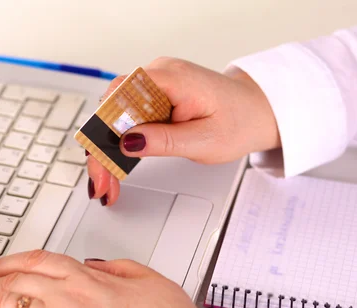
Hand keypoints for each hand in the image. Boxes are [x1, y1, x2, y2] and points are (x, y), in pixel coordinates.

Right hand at [88, 56, 279, 205]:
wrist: (257, 111)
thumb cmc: (239, 121)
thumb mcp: (205, 141)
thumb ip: (165, 141)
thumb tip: (128, 141)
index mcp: (171, 78)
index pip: (120, 97)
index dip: (103, 130)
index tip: (99, 159)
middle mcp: (158, 74)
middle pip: (111, 108)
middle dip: (101, 148)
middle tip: (102, 183)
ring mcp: (155, 83)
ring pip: (116, 114)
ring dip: (108, 148)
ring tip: (109, 181)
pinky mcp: (154, 95)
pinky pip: (127, 116)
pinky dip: (121, 141)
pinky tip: (117, 163)